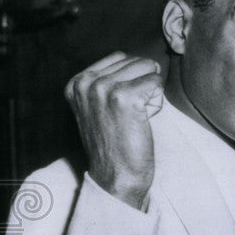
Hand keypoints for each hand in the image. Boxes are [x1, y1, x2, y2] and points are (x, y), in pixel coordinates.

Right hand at [64, 52, 163, 209]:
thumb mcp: (99, 107)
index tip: (121, 109)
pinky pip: (157, 82)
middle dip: (142, 85)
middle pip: (136, 61)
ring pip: (148, 68)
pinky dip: (157, 102)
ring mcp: (103, 88)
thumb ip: (108, 81)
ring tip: (136, 117)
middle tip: (130, 116)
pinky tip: (143, 120)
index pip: (120, 57)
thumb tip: (142, 60)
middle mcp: (86, 82)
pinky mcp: (124, 97)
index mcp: (76, 82)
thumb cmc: (115, 144)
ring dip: (151, 92)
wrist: (116, 177)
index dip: (132, 80)